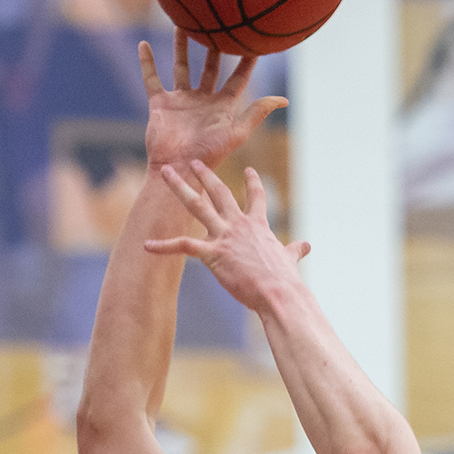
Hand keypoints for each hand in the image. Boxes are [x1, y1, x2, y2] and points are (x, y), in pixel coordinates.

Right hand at [140, 29, 286, 170]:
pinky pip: (152, 78)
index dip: (246, 60)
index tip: (253, 38)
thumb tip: (284, 100)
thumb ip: (257, 113)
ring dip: (181, 46)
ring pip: (181, 67)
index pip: (238, 77)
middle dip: (214, 46)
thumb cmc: (209, 154)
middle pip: (210, 67)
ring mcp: (181, 100)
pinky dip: (147, 62)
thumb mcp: (237, 133)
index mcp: (223, 106)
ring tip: (183, 23)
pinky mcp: (160, 103)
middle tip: (217, 21)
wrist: (177, 167)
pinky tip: (143, 44)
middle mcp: (203, 100)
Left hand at [144, 160, 309, 313]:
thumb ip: (294, 251)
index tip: (250, 171)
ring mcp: (224, 236)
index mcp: (258, 225)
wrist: (278, 292)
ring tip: (166, 173)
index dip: (254, 184)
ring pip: (197, 205)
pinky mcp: (213, 253)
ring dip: (180, 188)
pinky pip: (183, 245)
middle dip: (205, 175)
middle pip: (219, 192)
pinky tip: (147, 245)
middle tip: (193, 161)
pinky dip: (164, 246)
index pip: (257, 198)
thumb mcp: (290, 260)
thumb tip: (306, 246)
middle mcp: (239, 224)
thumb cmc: (284, 280)